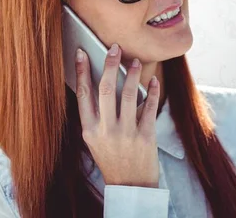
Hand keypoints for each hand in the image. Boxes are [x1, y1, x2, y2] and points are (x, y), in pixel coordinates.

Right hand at [75, 43, 160, 187]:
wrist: (130, 187)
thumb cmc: (111, 159)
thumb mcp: (95, 140)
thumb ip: (96, 116)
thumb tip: (101, 82)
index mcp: (89, 130)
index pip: (83, 94)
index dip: (81, 71)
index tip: (82, 52)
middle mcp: (105, 130)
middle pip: (105, 89)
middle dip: (110, 65)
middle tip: (115, 49)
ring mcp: (126, 134)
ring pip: (128, 94)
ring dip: (132, 74)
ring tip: (135, 61)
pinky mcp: (145, 137)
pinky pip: (149, 107)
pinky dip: (152, 91)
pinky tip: (153, 80)